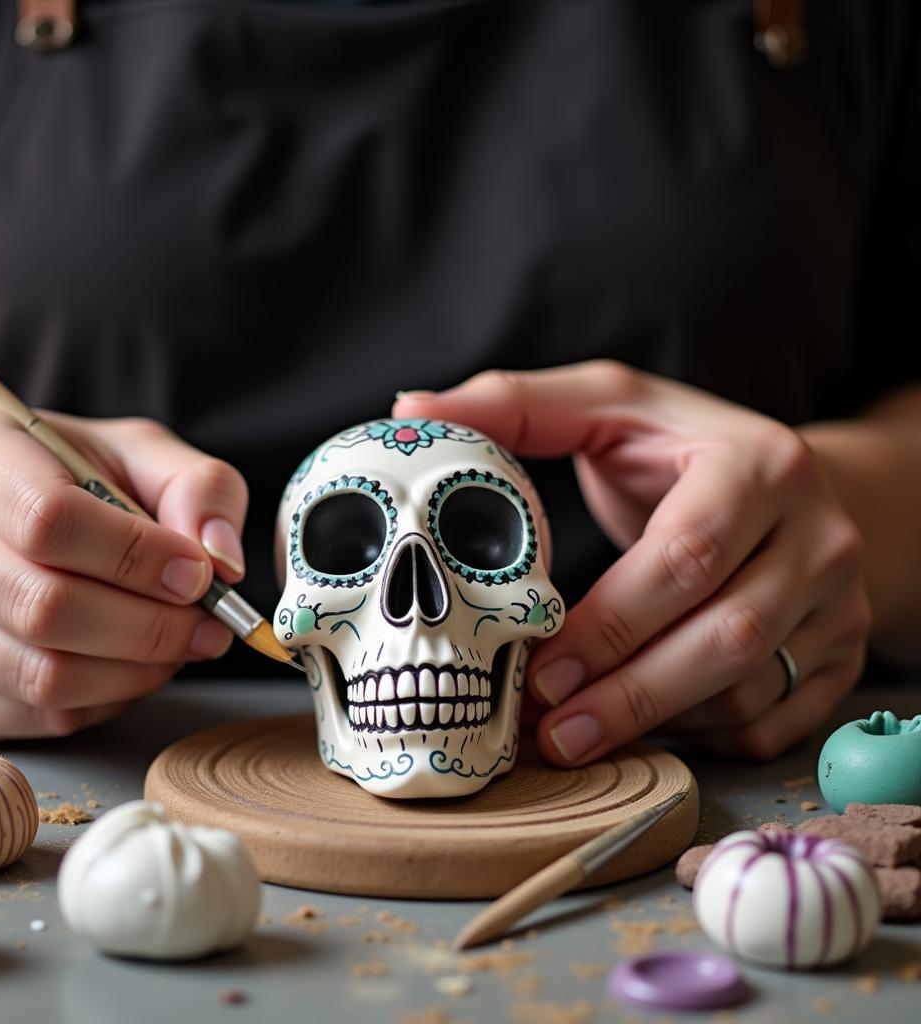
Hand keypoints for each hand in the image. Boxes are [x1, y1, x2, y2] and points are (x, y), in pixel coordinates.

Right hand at [0, 411, 247, 741]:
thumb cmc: (72, 478)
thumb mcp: (140, 453)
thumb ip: (198, 487)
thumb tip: (222, 562)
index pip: (50, 522)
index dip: (140, 558)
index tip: (197, 573)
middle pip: (48, 608)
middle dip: (154, 625)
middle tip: (207, 622)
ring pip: (45, 676)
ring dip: (140, 669)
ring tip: (180, 643)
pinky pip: (41, 717)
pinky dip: (110, 700)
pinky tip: (131, 664)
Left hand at [394, 361, 870, 763]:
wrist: (783, 489)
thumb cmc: (679, 450)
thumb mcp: (608, 405)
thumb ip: (513, 405)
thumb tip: (411, 410)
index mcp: (760, 464)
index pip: (687, 554)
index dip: (610, 622)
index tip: (539, 668)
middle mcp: (819, 534)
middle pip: (728, 634)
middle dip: (629, 692)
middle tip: (550, 727)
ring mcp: (839, 601)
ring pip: (752, 689)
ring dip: (658, 722)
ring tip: (577, 735)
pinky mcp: (842, 654)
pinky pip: (775, 721)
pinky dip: (704, 736)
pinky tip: (648, 724)